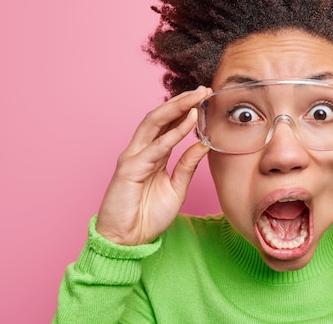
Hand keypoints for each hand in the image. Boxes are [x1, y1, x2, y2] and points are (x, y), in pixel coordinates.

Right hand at [96, 86, 210, 244]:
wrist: (127, 241)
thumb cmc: (147, 216)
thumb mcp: (177, 187)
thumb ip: (188, 165)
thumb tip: (204, 144)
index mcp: (152, 155)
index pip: (168, 125)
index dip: (186, 110)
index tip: (205, 99)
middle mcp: (141, 151)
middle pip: (161, 118)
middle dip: (181, 102)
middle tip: (202, 90)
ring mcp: (133, 157)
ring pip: (154, 124)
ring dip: (176, 108)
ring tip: (196, 98)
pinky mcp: (130, 169)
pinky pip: (155, 147)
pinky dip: (173, 133)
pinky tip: (188, 122)